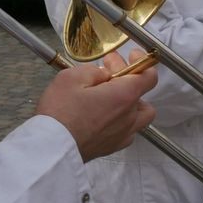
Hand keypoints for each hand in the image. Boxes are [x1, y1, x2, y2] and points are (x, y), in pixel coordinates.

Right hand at [37, 50, 157, 161]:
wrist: (53, 147)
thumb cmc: (60, 112)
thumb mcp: (71, 77)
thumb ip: (93, 71)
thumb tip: (103, 75)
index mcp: (123, 95)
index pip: (148, 76)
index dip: (142, 62)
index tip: (130, 56)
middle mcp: (129, 116)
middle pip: (142, 94)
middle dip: (126, 78)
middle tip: (106, 71)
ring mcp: (124, 134)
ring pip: (140, 115)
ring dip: (130, 102)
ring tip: (111, 96)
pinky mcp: (114, 147)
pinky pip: (129, 130)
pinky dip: (123, 120)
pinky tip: (105, 115)